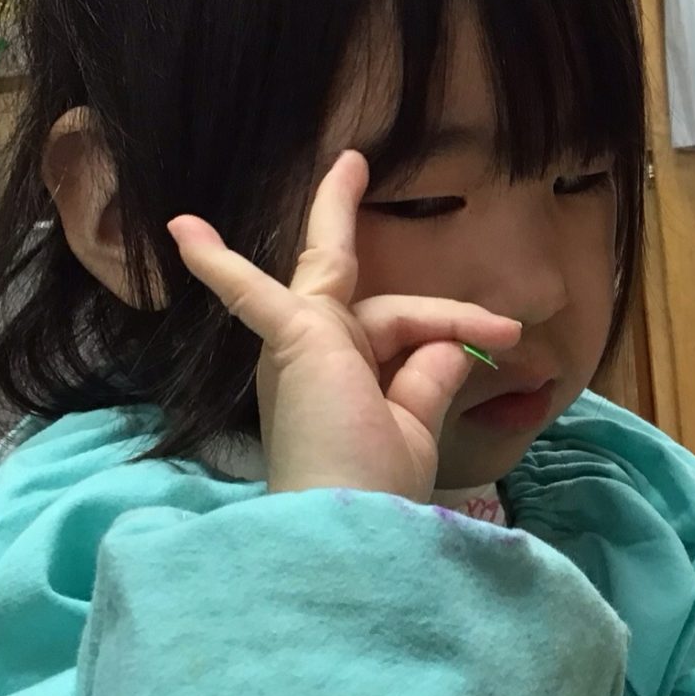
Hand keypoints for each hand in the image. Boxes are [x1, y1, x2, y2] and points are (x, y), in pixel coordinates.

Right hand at [168, 151, 519, 500]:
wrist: (344, 531)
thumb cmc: (375, 495)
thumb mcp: (413, 429)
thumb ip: (429, 380)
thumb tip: (461, 343)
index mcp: (347, 388)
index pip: (408, 335)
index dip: (460, 326)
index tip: (511, 337)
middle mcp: (318, 364)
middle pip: (373, 302)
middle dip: (359, 238)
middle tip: (352, 166)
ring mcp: (301, 350)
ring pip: (350, 285)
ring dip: (347, 225)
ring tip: (348, 164)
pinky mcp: (293, 340)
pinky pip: (252, 291)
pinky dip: (222, 265)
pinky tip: (183, 231)